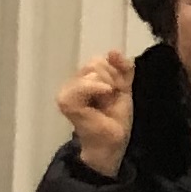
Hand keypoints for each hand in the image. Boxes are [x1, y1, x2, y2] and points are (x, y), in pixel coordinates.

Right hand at [56, 49, 134, 170]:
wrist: (111, 140)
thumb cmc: (115, 116)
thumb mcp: (123, 87)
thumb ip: (122, 67)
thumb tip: (112, 50)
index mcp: (84, 78)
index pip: (100, 60)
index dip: (116, 73)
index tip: (118, 91)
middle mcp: (72, 82)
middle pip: (97, 63)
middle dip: (114, 79)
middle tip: (112, 98)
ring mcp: (67, 90)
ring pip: (95, 70)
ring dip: (110, 85)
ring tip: (107, 102)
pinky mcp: (66, 100)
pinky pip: (86, 83)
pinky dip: (99, 88)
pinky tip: (104, 97)